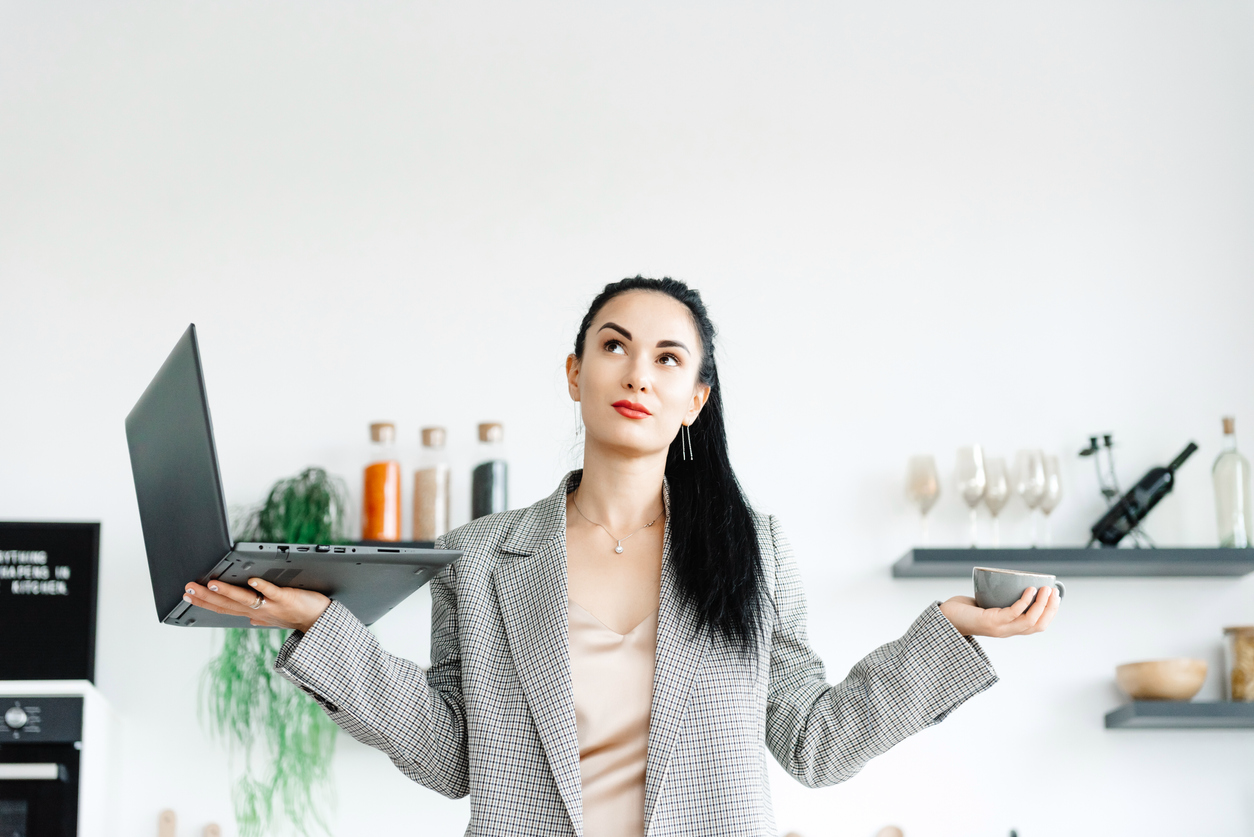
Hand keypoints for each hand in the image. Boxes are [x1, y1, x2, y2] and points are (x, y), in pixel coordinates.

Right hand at [182, 577, 330, 632]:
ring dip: (228, 591)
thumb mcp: (272, 617)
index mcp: (253, 613)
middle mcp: (259, 611)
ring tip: (211, 583)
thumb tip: (247, 617)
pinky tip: (252, 580)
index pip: (224, 608)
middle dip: (206, 596)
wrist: (320, 621)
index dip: (204, 602)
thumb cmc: (296, 615)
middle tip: (188, 587)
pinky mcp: (286, 598)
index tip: (186, 595)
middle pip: (228, 603)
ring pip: (245, 598)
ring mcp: (272, 606)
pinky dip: (262, 586)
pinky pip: (272, 592)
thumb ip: (258, 615)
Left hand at [939, 586, 1060, 637]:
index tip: (1056, 597)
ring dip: (1041, 605)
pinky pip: (1013, 613)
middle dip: (1050, 608)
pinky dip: (1024, 601)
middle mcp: (1007, 631)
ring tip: (1045, 589)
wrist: (944, 618)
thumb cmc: (966, 610)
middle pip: (1038, 625)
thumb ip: (1002, 598)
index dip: (1051, 613)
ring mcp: (999, 628)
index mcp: (1010, 628)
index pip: (1038, 626)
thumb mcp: (989, 604)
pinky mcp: (990, 622)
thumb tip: (1016, 580)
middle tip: (1054, 591)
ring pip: (1030, 621)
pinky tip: (1029, 589)